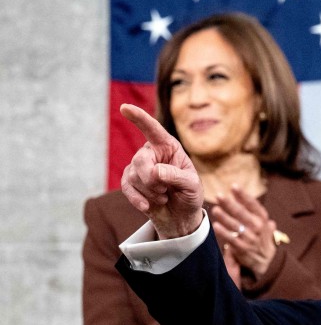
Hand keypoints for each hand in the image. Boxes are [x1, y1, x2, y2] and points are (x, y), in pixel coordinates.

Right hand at [119, 104, 203, 238]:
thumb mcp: (192, 185)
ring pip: (134, 176)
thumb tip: (155, 172)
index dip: (139, 118)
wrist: (180, 216)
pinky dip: (137, 198)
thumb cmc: (189, 195)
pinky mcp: (130, 181)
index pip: (153, 129)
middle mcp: (151, 153)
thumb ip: (177, 176)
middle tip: (166, 191)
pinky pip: (126, 186)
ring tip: (164, 197)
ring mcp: (139, 167)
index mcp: (168, 147)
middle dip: (152, 180)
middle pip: (141, 160)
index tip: (125, 108)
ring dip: (151, 192)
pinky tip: (146, 206)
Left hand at [210, 186, 277, 279]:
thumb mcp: (262, 222)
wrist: (265, 260)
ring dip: (225, 217)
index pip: (253, 204)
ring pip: (235, 226)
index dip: (243, 195)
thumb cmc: (260, 236)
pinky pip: (231, 239)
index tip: (234, 186)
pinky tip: (216, 226)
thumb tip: (242, 193)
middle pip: (242, 213)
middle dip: (230, 204)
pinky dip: (224, 233)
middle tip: (219, 196)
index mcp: (262, 218)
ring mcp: (250, 238)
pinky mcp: (243, 248)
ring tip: (215, 209)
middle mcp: (258, 227)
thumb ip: (252, 209)